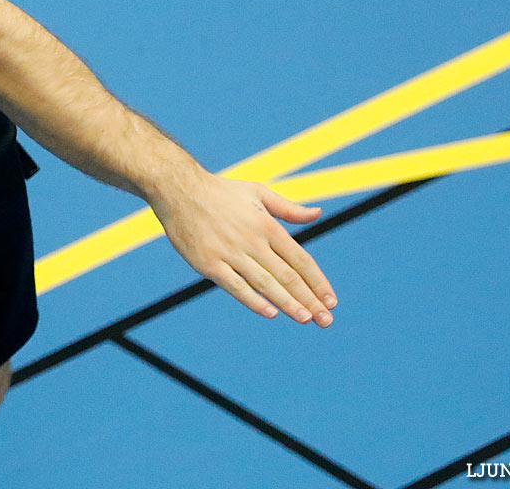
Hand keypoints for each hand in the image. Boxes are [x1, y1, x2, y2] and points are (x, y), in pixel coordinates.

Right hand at [154, 173, 336, 325]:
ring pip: (265, 283)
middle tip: (326, 320)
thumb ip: (288, 208)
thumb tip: (318, 213)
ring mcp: (230, 253)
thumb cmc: (220, 191)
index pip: (299, 259)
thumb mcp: (258, 193)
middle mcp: (252, 240)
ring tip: (307, 319)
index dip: (317, 281)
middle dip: (309, 299)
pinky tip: (270, 313)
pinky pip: (235, 286)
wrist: (178, 189)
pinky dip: (253, 300)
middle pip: (287, 275)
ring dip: (288, 303)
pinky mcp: (208, 263)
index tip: (331, 300)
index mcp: (266, 225)